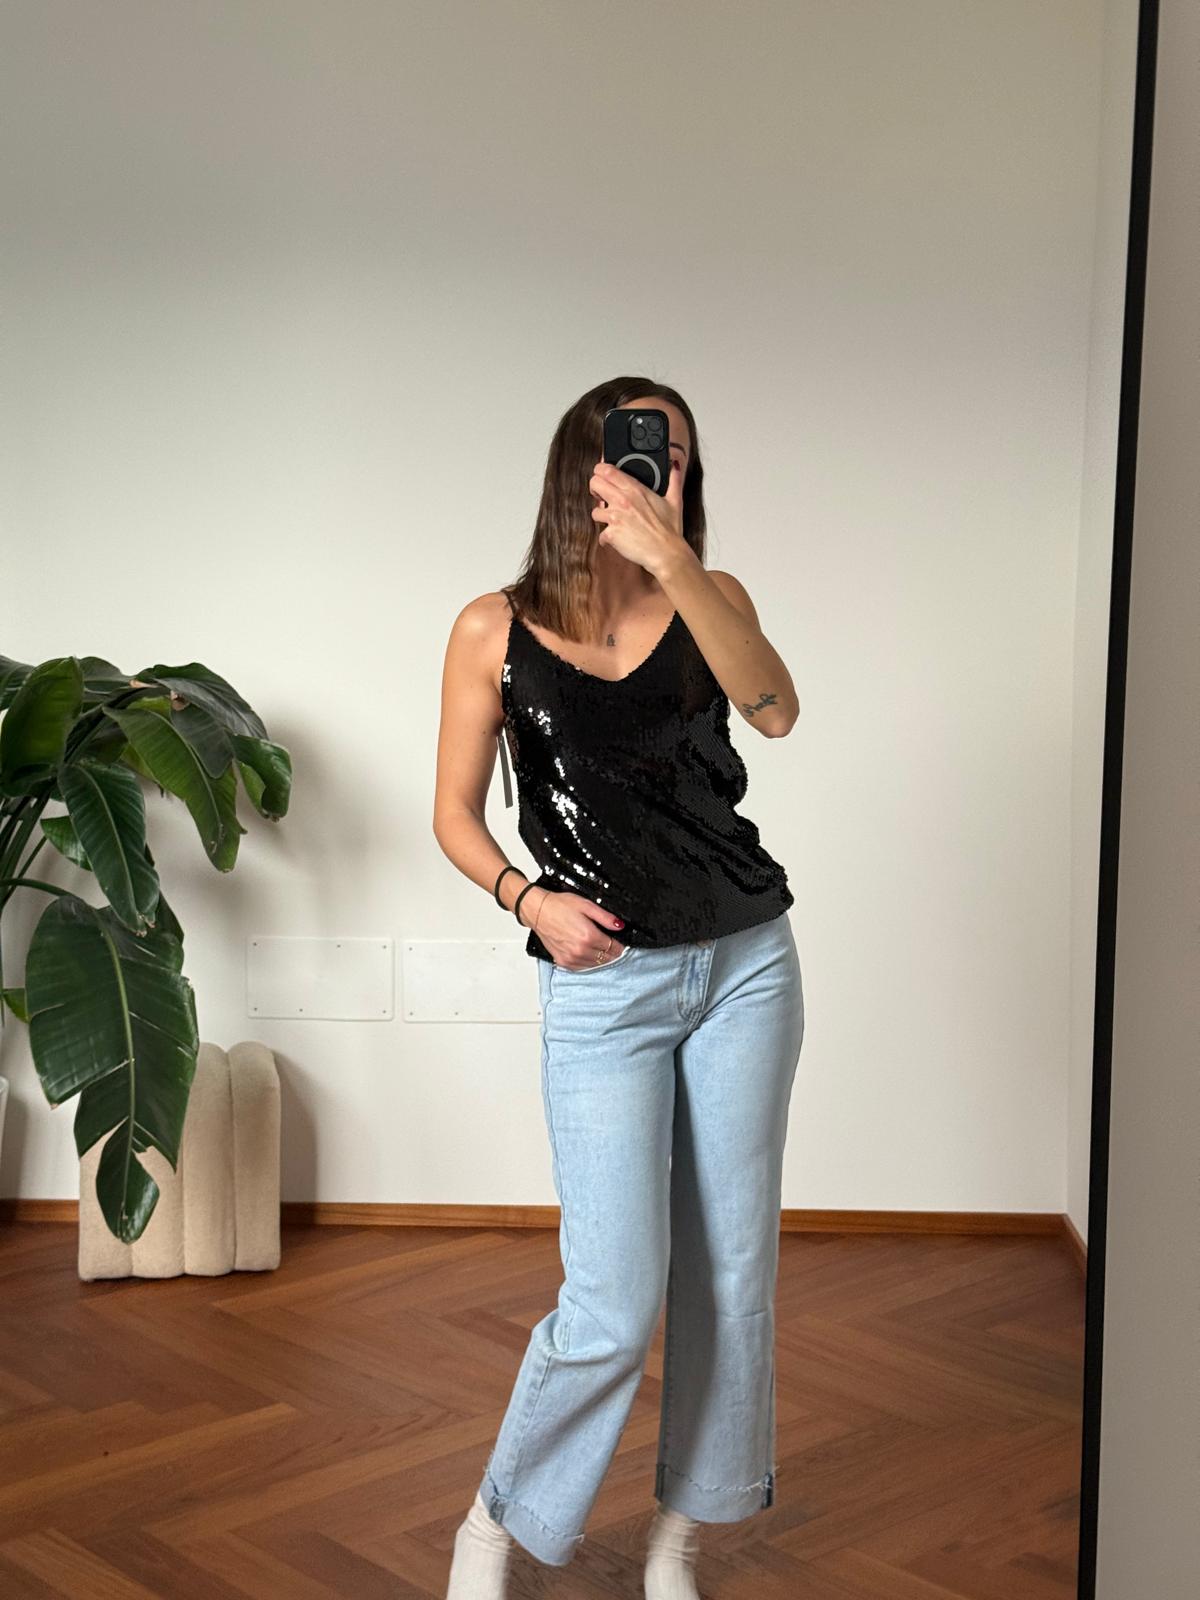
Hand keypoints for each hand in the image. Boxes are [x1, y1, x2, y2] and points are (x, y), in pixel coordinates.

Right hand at [528, 889, 626, 970]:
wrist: (538, 911)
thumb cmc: (559, 906)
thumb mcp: (586, 905)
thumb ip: (605, 917)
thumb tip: (619, 926)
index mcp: (589, 936)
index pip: (614, 948)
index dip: (619, 945)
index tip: (620, 942)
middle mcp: (580, 950)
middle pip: (606, 958)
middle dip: (611, 952)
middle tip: (611, 944)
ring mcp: (571, 958)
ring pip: (596, 965)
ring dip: (601, 958)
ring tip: (599, 948)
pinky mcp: (563, 961)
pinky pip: (582, 967)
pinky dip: (588, 962)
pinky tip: (588, 953)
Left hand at [589, 458, 687, 578]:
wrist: (667, 554)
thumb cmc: (671, 530)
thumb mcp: (675, 500)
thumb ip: (674, 480)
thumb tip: (675, 466)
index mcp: (635, 489)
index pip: (607, 470)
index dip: (600, 470)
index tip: (602, 475)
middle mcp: (622, 500)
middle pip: (594, 483)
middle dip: (596, 489)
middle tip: (602, 496)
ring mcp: (615, 518)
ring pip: (594, 511)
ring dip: (602, 517)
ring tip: (615, 521)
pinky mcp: (611, 534)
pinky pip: (601, 534)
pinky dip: (608, 538)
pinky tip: (619, 538)